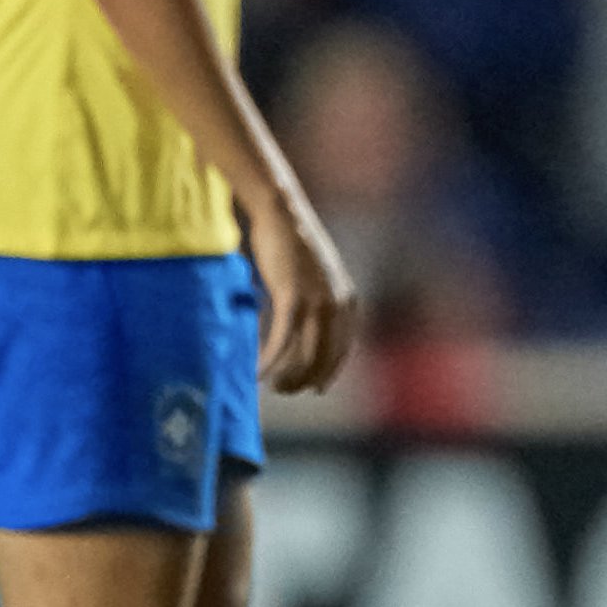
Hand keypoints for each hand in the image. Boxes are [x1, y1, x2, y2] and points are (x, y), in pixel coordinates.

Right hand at [250, 194, 359, 394]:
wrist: (284, 216)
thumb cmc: (296, 245)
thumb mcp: (318, 278)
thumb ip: (322, 302)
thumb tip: (312, 325)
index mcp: (348, 301)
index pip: (343, 349)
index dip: (330, 372)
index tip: (317, 389)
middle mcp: (338, 305)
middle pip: (325, 358)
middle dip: (306, 380)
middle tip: (286, 390)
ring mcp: (316, 302)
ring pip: (305, 355)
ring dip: (288, 376)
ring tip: (273, 385)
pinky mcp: (291, 297)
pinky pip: (281, 340)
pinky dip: (270, 360)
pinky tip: (258, 373)